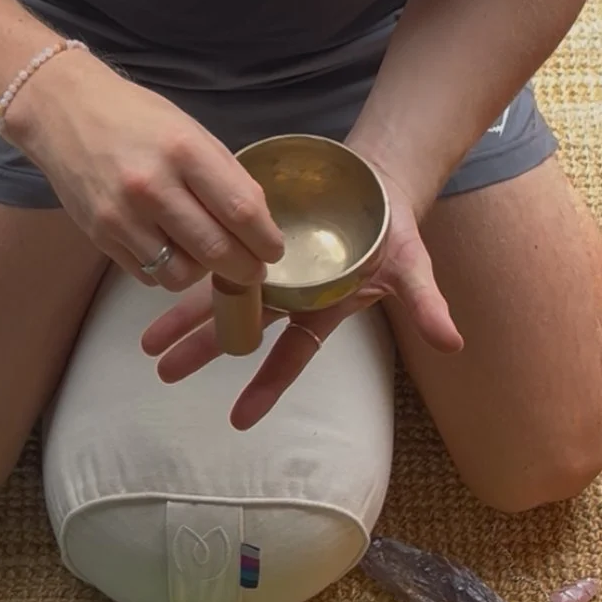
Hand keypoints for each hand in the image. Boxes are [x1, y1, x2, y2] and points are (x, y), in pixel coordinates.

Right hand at [5, 50, 283, 289]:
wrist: (61, 111)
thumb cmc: (134, 117)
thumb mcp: (189, 131)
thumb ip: (224, 174)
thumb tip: (258, 223)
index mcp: (184, 151)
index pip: (241, 211)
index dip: (266, 240)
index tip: (274, 250)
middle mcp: (152, 187)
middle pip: (216, 250)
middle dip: (245, 269)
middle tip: (252, 268)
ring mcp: (121, 216)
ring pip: (181, 274)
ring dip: (203, 274)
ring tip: (206, 256)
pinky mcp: (99, 237)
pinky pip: (148, 274)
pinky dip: (167, 270)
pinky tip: (170, 249)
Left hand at [141, 152, 461, 427]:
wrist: (376, 181)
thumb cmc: (394, 231)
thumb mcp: (414, 269)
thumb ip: (427, 307)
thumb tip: (453, 344)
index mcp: (320, 308)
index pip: (290, 354)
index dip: (266, 387)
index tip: (238, 420)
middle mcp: (287, 292)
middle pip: (240, 327)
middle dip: (203, 347)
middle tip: (163, 370)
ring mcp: (268, 264)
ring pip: (219, 293)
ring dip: (185, 314)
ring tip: (147, 340)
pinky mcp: (252, 231)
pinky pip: (218, 248)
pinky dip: (191, 260)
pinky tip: (158, 270)